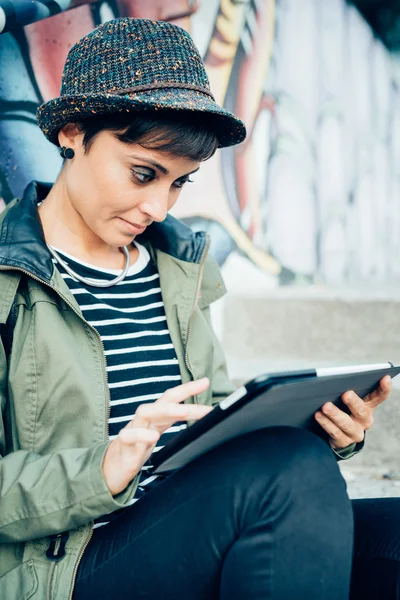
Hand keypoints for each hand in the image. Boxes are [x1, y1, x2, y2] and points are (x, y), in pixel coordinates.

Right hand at [102, 378, 211, 494]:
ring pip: (146, 412)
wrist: (110, 469)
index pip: (171, 398)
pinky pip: (129, 436)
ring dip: (166, 410)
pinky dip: (141, 434)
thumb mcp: (156, 436)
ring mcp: (132, 429)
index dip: (188, 389)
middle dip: (184, 394)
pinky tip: (152, 436)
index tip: (206, 381)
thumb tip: (199, 426)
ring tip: (185, 412)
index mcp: (154, 417)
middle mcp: (144, 419)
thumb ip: (171, 427)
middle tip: (204, 393)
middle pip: (163, 401)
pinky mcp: (123, 446)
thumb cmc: (136, 450)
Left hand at [314, 375, 391, 449]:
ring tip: (325, 406)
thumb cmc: (343, 410)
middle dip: (353, 402)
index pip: (379, 396)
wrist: (338, 435)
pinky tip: (318, 415)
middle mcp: (365, 420)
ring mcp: (355, 432)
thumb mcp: (349, 401)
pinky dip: (325, 423)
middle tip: (346, 394)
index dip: (384, 388)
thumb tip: (336, 379)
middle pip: (361, 411)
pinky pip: (334, 432)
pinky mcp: (343, 441)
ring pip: (346, 423)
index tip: (385, 378)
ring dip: (335, 414)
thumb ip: (348, 391)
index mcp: (368, 406)